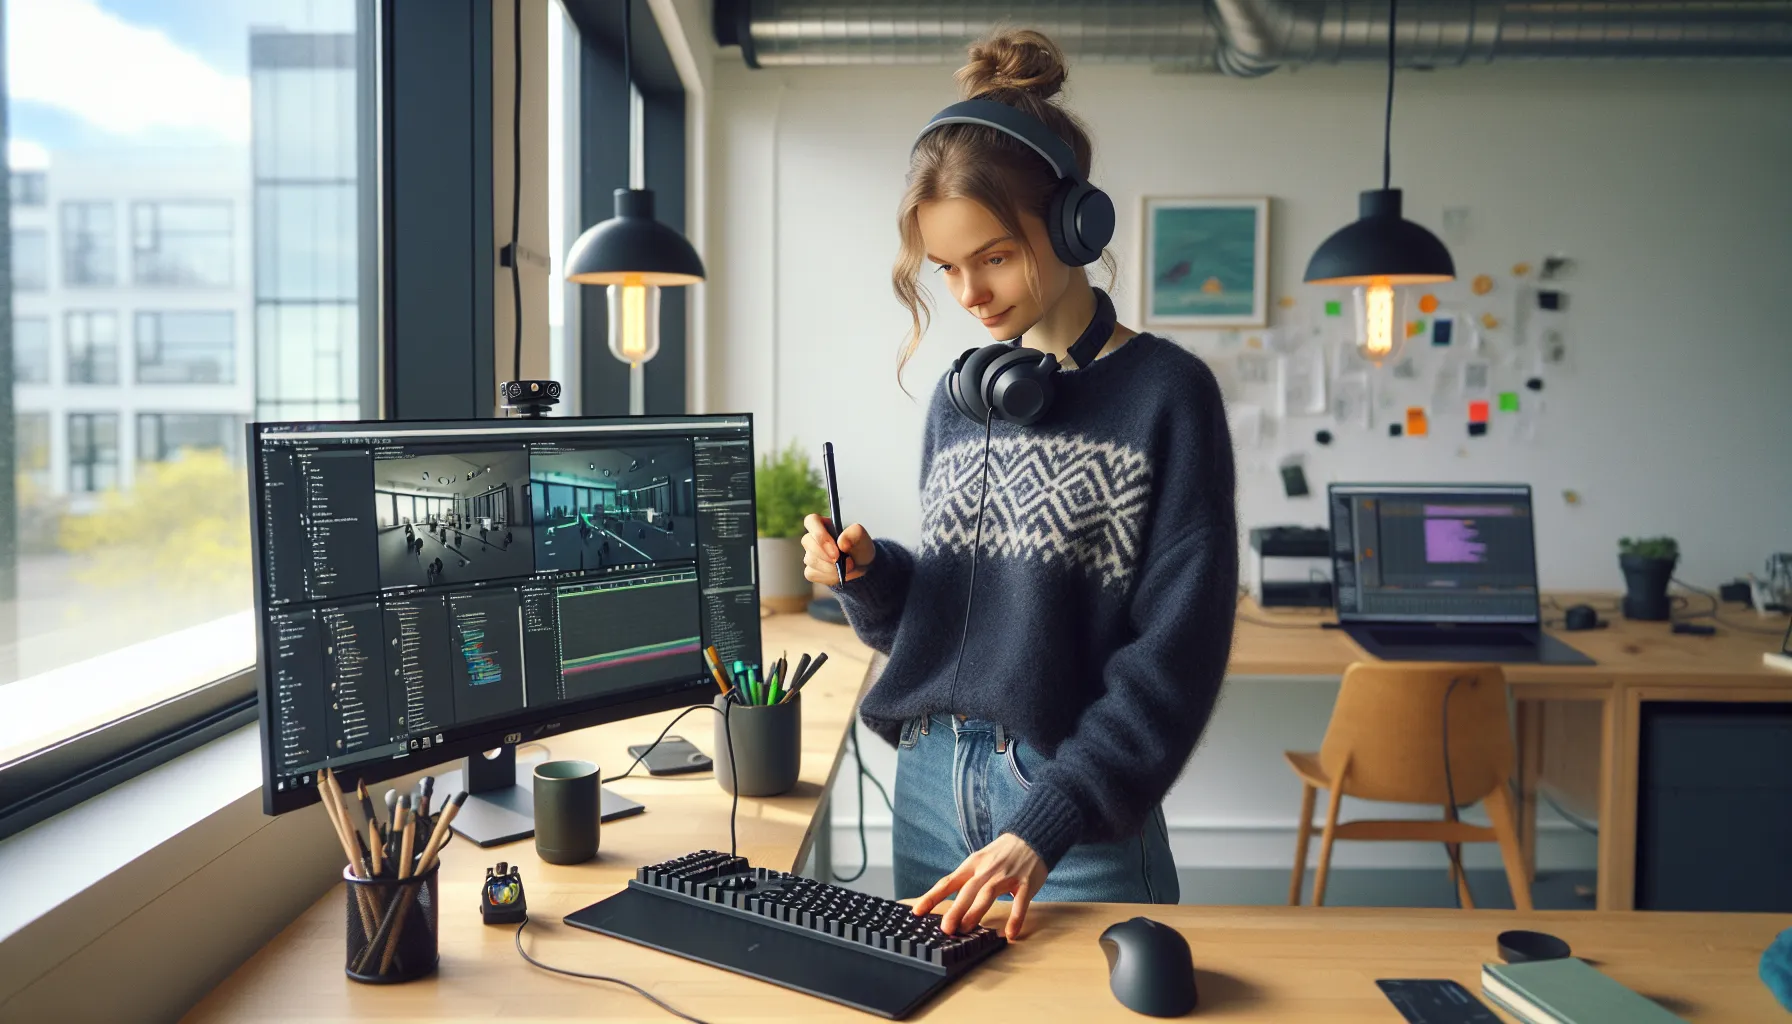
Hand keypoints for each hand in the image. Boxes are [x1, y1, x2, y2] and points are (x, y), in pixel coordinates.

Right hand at [802, 513, 874, 584]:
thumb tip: (841, 542)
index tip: (835, 550)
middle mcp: (813, 538)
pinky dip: (828, 576)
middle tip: (846, 562)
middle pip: (808, 541)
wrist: (861, 567)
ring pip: (811, 560)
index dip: (820, 534)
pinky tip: (839, 575)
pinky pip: (812, 573)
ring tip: (848, 568)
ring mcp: (810, 554)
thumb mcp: (863, 539)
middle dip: (827, 555)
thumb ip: (855, 534)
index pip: (811, 521)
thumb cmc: (860, 548)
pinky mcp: (810, 569)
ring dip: (831, 567)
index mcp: (823, 524)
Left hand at [912, 833, 1045, 940]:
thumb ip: (966, 880)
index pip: (948, 881)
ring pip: (988, 894)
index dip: (932, 896)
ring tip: (966, 928)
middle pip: (968, 890)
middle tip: (946, 928)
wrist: (1030, 836)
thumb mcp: (979, 860)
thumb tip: (948, 904)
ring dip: (976, 911)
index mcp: (972, 864)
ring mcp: (1006, 876)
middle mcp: (987, 870)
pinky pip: (1020, 902)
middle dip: (955, 909)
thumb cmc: (1000, 854)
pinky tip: (1010, 933)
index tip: (917, 911)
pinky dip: (1015, 918)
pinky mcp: (1025, 883)